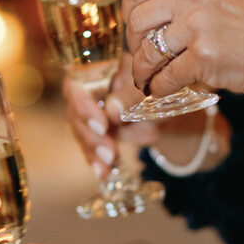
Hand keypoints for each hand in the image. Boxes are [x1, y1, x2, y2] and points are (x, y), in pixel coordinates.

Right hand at [65, 52, 229, 175]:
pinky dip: (96, 161)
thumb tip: (111, 109)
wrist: (168, 110)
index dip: (83, 105)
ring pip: (80, 131)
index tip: (102, 124)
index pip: (77, 84)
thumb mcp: (150, 94)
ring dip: (93, 150)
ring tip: (109, 162)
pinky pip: (89, 146)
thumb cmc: (158, 91)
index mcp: (101, 71)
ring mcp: (89, 112)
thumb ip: (131, 98)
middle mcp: (90, 90)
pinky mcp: (94, 132)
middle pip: (75, 111)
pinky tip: (104, 172)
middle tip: (108, 149)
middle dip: (90, 134)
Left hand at [122, 0, 243, 102]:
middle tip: (141, 59)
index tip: (136, 30)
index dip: (130, 12)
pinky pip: (166, 77)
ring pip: (146, 51)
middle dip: (133, 44)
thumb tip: (155, 14)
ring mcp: (198, 26)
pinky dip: (160, 89)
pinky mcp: (205, 57)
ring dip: (141, 72)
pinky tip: (163, 91)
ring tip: (147, 81)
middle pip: (137, 19)